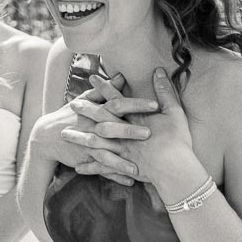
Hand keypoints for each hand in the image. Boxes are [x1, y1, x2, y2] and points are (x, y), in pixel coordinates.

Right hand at [30, 73, 144, 183]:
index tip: (155, 104)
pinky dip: (114, 176)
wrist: (46, 135)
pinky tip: (130, 180)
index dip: (135, 104)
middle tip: (149, 133)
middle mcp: (92, 127)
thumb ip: (105, 90)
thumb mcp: (85, 100)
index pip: (118, 104)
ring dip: (120, 161)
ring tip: (137, 168)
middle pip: (111, 128)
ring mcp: (87, 145)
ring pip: (105, 152)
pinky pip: (101, 169)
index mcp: (96, 111)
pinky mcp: (84, 159)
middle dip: (129, 131)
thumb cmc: (71, 114)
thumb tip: (122, 75)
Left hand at [70, 69, 201, 193]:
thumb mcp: (174, 112)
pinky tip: (77, 167)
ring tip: (63, 134)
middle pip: (99, 119)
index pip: (116, 99)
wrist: (176, 171)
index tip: (92, 78)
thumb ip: (164, 91)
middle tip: (71, 103)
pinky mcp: (122, 167)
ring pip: (94, 143)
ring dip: (78, 138)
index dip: (104, 88)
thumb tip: (158, 71)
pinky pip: (101, 167)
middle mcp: (124, 134)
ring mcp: (121, 151)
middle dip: (85, 110)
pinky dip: (90, 167)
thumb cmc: (178, 141)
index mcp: (135, 119)